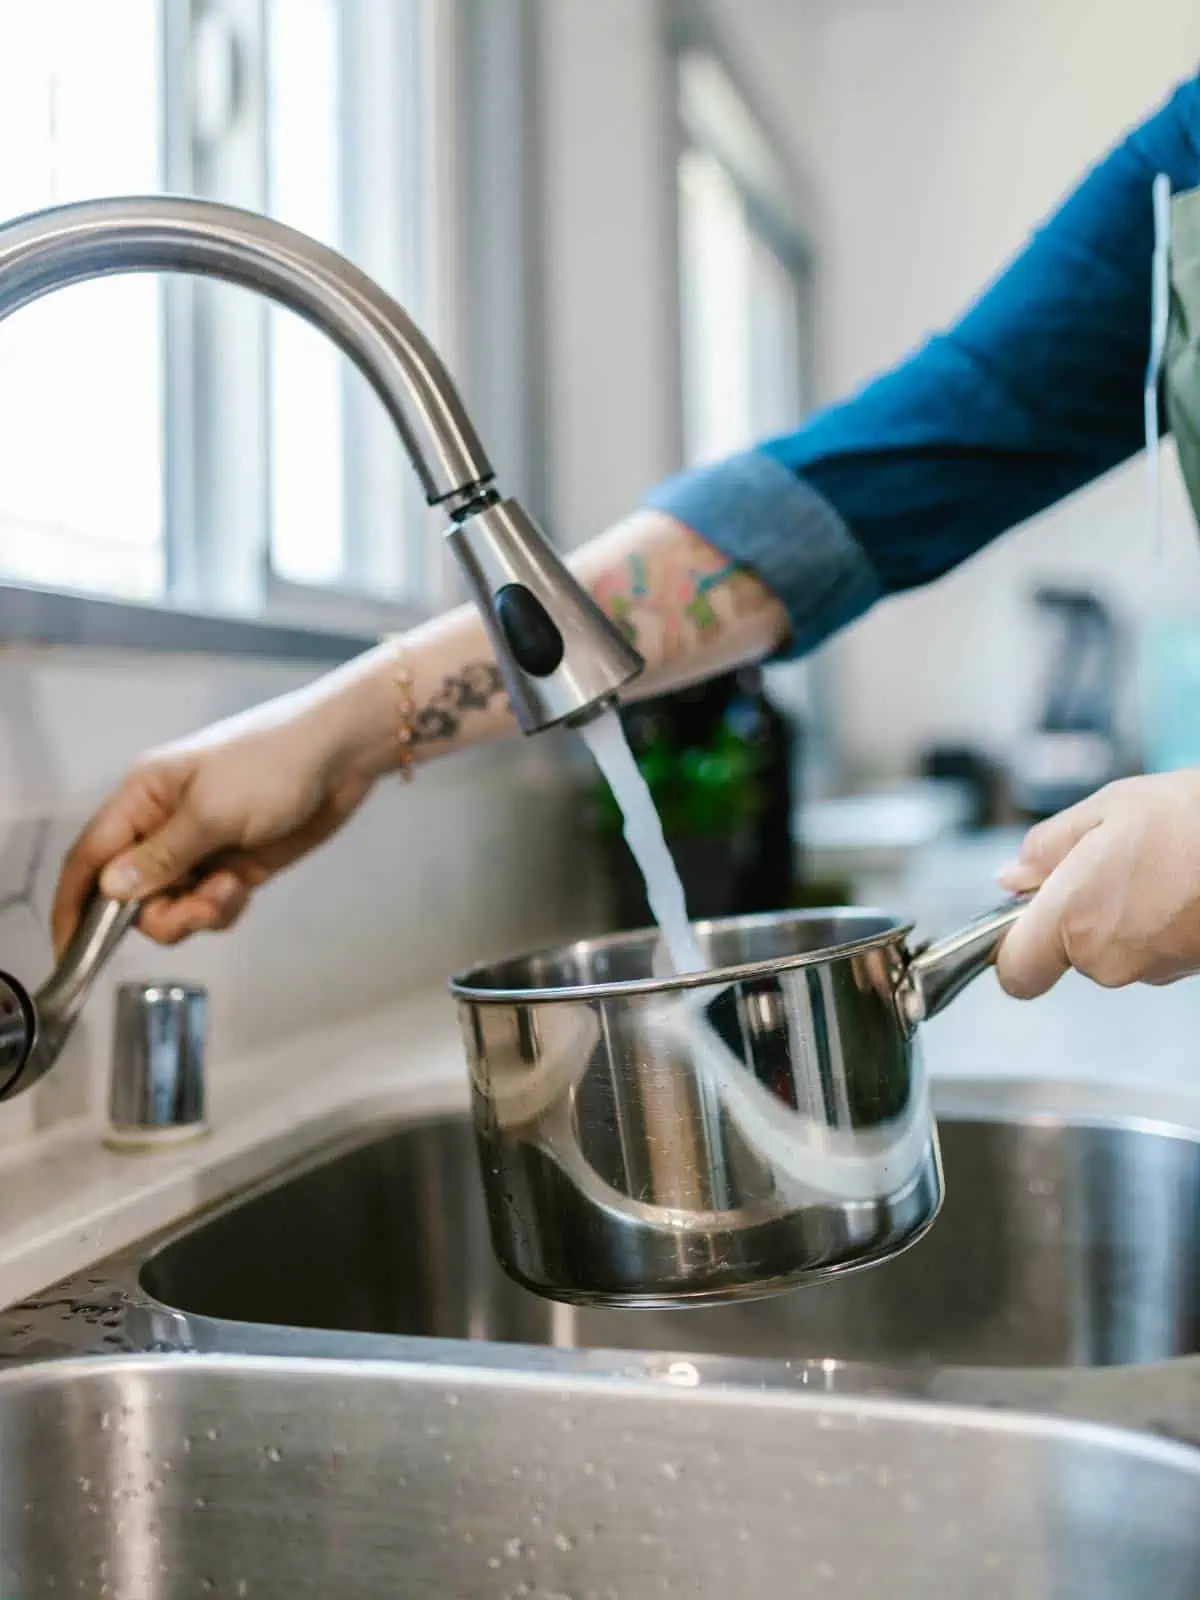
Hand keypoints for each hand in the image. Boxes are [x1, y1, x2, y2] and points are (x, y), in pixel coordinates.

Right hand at [51, 695, 376, 952]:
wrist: (342, 756)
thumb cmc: (272, 765)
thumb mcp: (211, 811)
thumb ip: (160, 857)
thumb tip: (108, 890)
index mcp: (142, 799)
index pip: (89, 858)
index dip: (74, 906)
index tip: (71, 952)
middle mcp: (161, 826)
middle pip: (130, 896)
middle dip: (160, 915)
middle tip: (199, 909)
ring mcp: (199, 848)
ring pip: (171, 906)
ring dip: (196, 912)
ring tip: (230, 890)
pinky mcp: (233, 865)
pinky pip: (208, 905)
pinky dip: (221, 907)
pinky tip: (243, 888)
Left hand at [994, 770, 1199, 997]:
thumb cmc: (1189, 819)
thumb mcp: (1102, 810)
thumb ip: (1045, 849)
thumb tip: (1011, 879)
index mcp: (1071, 919)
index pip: (1017, 973)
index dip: (1012, 949)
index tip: (1020, 921)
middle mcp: (1106, 958)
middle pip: (1068, 954)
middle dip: (1075, 914)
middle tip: (1105, 862)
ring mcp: (1150, 969)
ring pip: (1111, 951)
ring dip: (1120, 915)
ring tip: (1151, 866)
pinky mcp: (1184, 971)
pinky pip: (1149, 950)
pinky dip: (1154, 923)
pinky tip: (1176, 884)